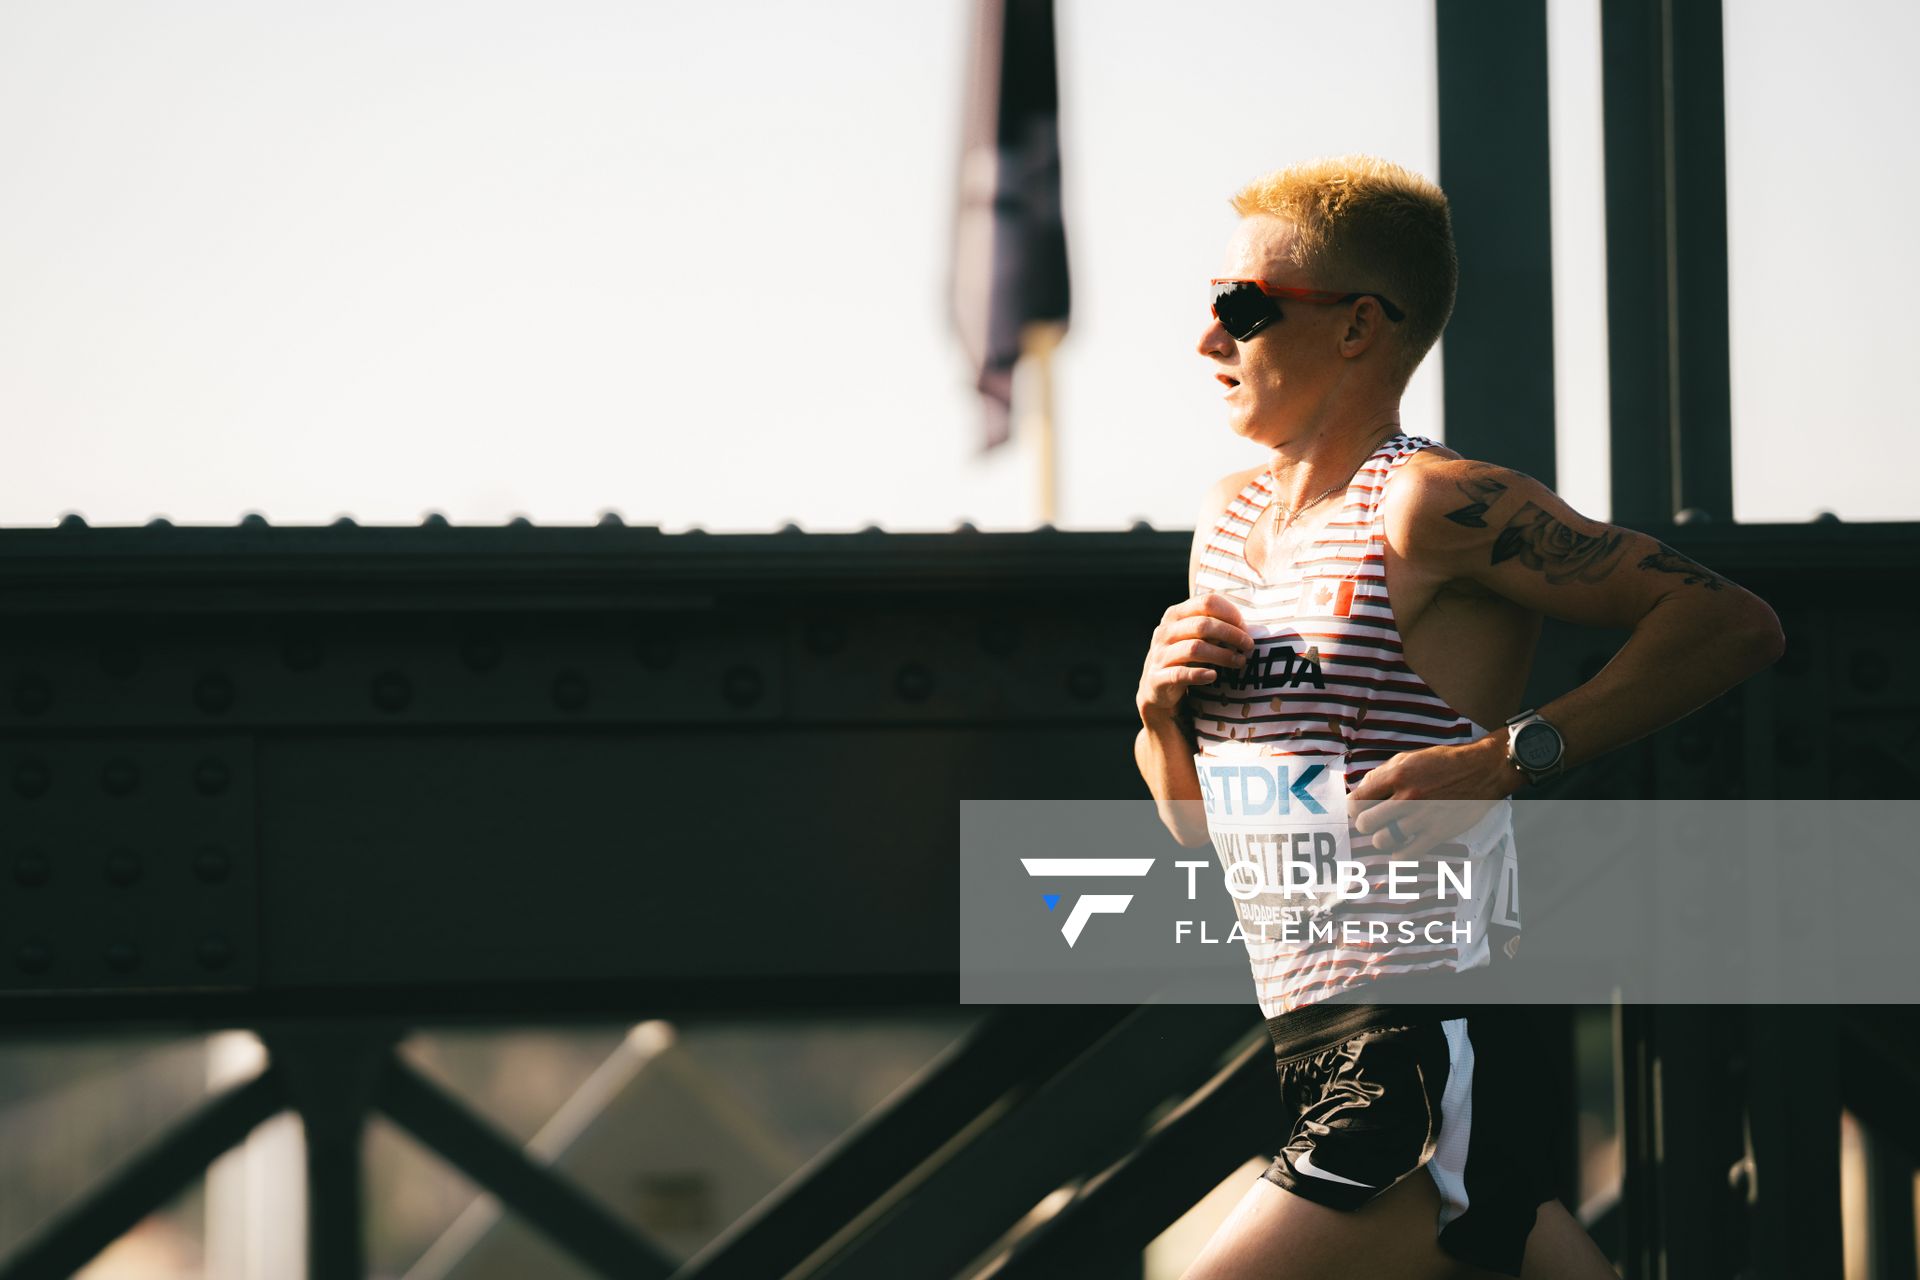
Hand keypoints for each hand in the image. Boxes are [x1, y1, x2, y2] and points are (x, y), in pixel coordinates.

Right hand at [1137, 593, 1254, 724]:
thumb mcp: (1193, 636)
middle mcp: (1165, 631)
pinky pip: (1181, 674)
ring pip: (1194, 648)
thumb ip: (1212, 627)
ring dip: (1222, 655)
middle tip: (1249, 645)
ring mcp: (1159, 654)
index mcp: (1175, 614)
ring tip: (1239, 662)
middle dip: (1231, 634)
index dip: (1229, 613)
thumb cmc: (1183, 656)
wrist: (1155, 686)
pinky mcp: (1158, 677)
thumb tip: (1245, 627)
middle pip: (1202, 624)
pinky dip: (1199, 674)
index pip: (1206, 602)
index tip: (1245, 627)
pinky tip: (1214, 676)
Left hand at [1344, 736, 1518, 857]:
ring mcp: (1421, 818)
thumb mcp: (1408, 758)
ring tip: (1389, 833)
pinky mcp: (1437, 834)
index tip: (1358, 810)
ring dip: (1381, 839)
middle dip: (1365, 824)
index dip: (1353, 808)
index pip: (1357, 800)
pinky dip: (1399, 855)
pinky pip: (1407, 855)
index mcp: (1396, 776)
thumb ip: (1382, 774)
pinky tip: (1401, 847)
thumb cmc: (1443, 763)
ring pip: (1382, 841)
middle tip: (1373, 822)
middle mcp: (1406, 797)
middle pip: (1365, 823)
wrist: (1482, 771)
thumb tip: (1360, 790)